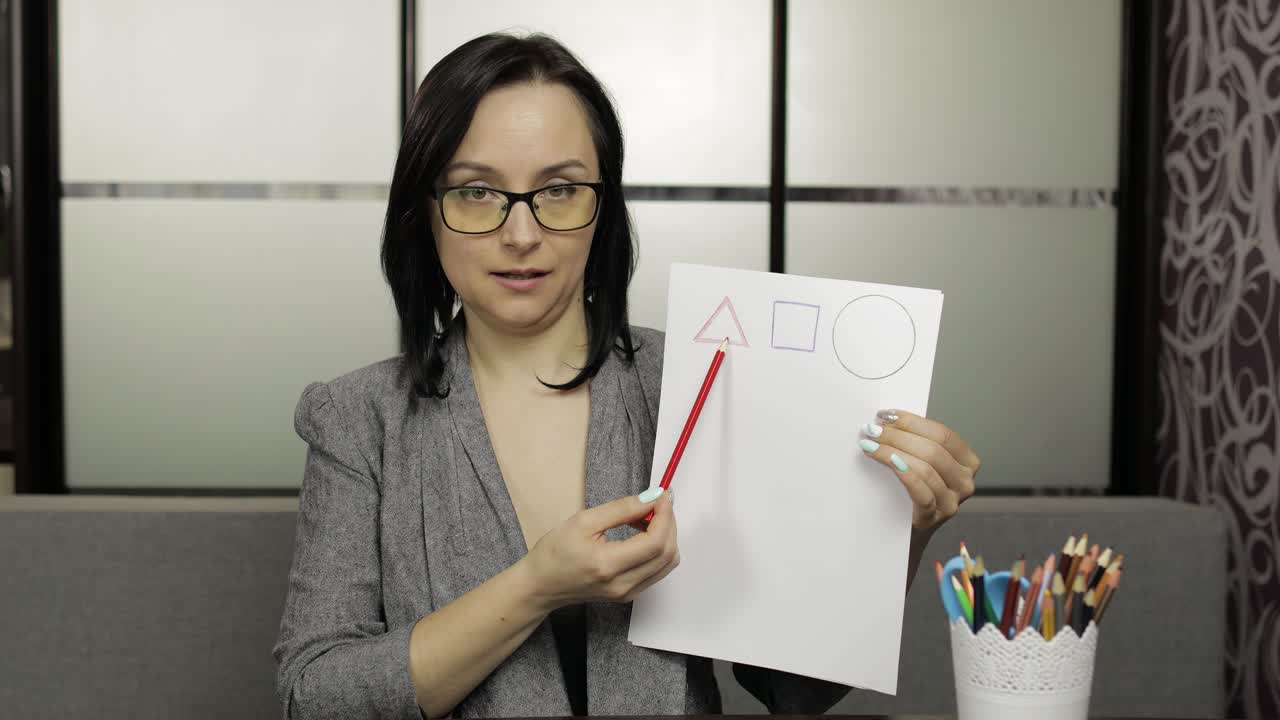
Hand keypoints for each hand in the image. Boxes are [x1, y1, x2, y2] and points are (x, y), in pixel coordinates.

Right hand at [522, 489, 678, 610]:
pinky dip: (658, 549)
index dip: (665, 516)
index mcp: (608, 565)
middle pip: (668, 554)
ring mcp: (628, 593)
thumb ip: (621, 509)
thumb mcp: (584, 521)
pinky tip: (642, 534)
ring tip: (645, 517)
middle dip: (669, 524)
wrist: (541, 585)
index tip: (661, 496)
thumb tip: (651, 499)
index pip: (655, 542)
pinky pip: (658, 570)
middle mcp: (623, 584)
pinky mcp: (629, 595)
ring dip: (666, 536)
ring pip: (667, 563)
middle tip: (656, 503)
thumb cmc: (555, 552)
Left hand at [858, 409, 980, 531]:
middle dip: (899, 435)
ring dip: (893, 451)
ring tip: (870, 444)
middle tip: (872, 430)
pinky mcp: (933, 518)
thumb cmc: (910, 493)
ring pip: (926, 467)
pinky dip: (904, 472)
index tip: (886, 415)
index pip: (943, 434)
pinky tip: (887, 461)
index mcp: (967, 462)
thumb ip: (915, 443)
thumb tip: (888, 419)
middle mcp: (965, 482)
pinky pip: (921, 491)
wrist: (904, 534)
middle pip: (933, 449)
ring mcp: (952, 502)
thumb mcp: (921, 464)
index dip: (913, 422)